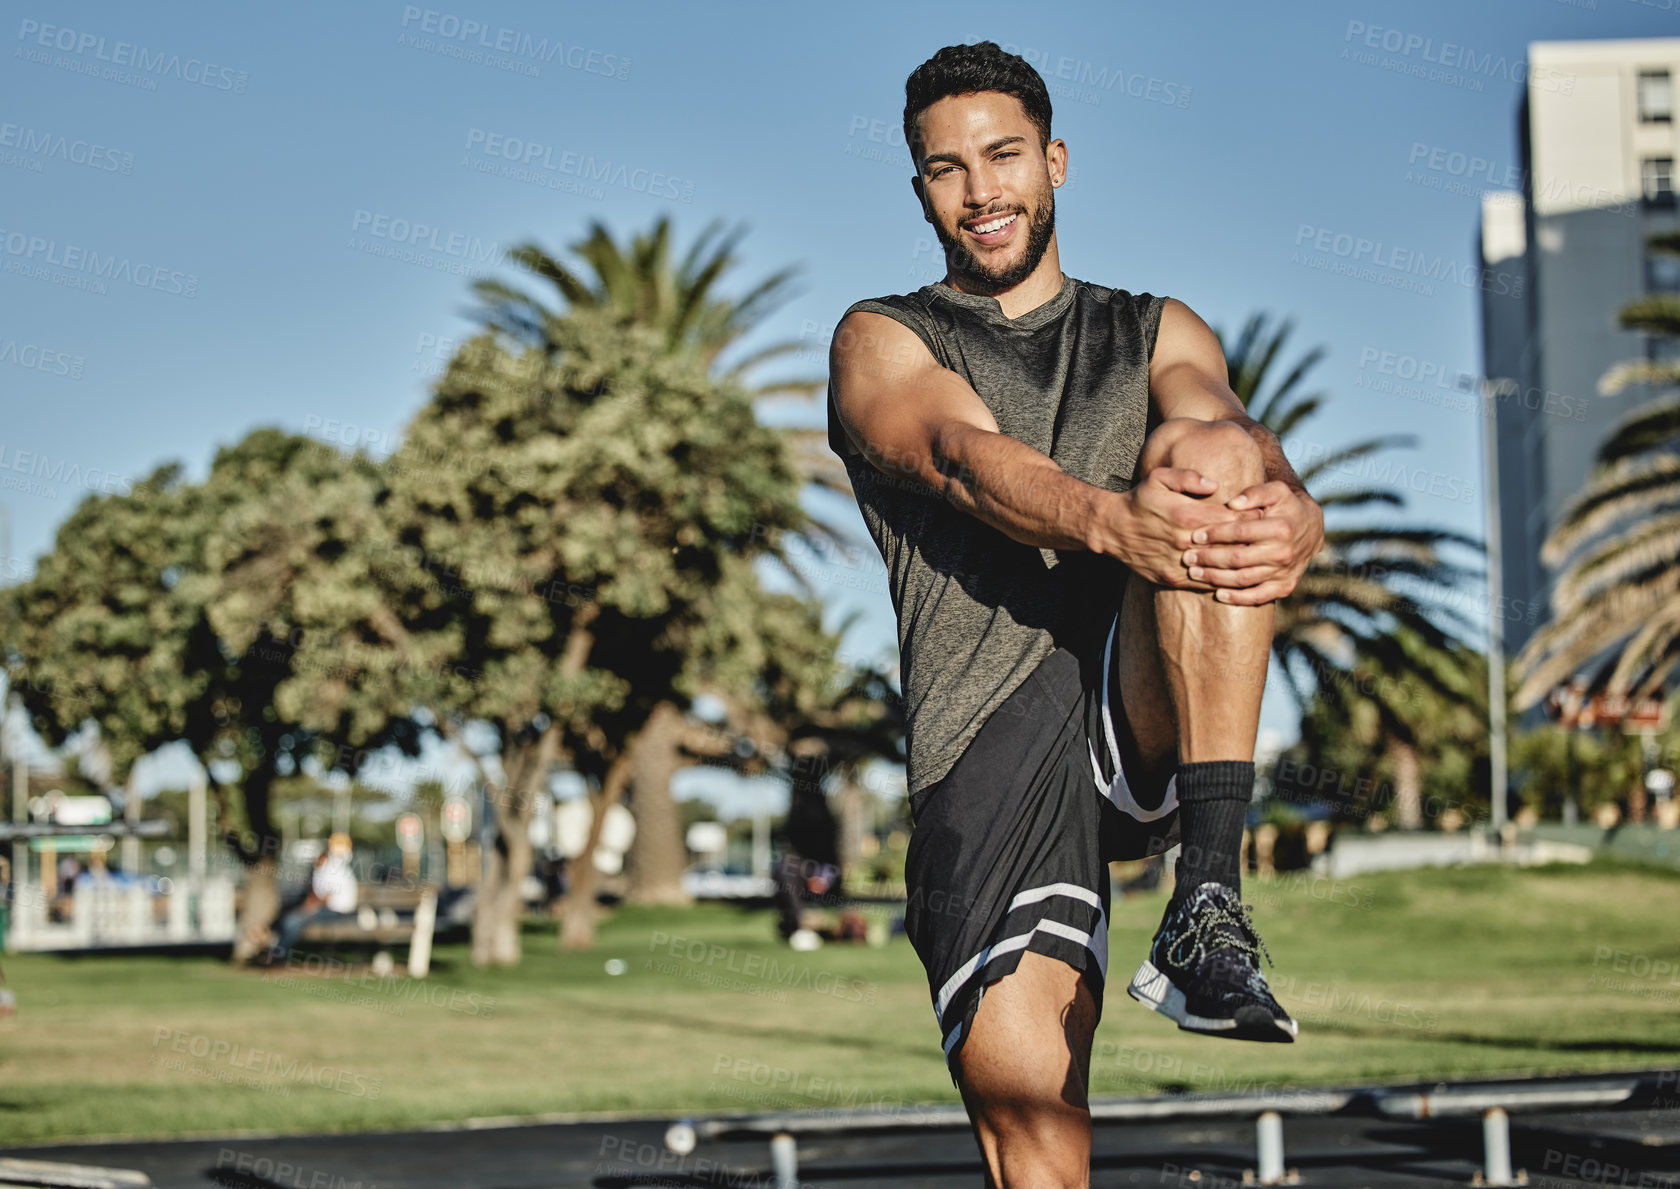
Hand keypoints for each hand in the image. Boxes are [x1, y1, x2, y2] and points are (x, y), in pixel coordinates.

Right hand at [1113, 467, 1261, 588]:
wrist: (1112, 529)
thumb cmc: (1139, 499)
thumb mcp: (1159, 477)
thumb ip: (1187, 477)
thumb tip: (1214, 485)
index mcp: (1187, 515)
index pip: (1231, 520)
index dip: (1252, 519)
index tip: (1265, 517)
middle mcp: (1184, 541)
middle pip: (1229, 545)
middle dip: (1251, 543)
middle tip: (1268, 540)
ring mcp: (1178, 563)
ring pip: (1219, 567)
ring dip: (1238, 564)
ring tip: (1255, 558)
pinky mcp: (1172, 578)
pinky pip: (1203, 582)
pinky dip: (1220, 579)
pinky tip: (1232, 574)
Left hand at [1181, 480, 1323, 604]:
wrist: (1311, 529)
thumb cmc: (1286, 506)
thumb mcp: (1277, 491)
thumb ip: (1255, 493)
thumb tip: (1233, 503)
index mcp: (1280, 528)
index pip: (1240, 532)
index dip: (1215, 534)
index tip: (1195, 536)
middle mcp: (1284, 552)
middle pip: (1238, 559)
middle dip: (1209, 558)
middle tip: (1187, 558)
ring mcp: (1285, 572)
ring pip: (1244, 579)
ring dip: (1216, 578)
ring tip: (1194, 573)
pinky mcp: (1285, 587)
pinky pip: (1259, 597)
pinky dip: (1238, 598)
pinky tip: (1218, 594)